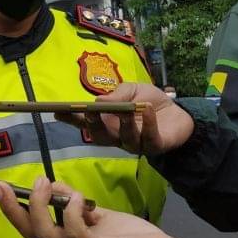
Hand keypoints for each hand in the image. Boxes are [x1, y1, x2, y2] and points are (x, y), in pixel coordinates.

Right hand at [0, 177, 192, 237]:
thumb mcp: (97, 215)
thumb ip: (74, 204)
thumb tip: (53, 186)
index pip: (30, 229)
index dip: (11, 210)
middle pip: (30, 233)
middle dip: (12, 209)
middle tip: (2, 185)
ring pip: (46, 234)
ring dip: (40, 206)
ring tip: (45, 183)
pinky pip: (76, 233)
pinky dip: (71, 213)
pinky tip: (79, 199)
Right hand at [54, 83, 194, 155]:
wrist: (181, 113)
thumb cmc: (150, 101)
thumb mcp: (132, 89)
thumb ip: (117, 95)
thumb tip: (98, 101)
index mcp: (107, 122)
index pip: (85, 122)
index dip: (71, 118)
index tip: (57, 111)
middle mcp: (116, 136)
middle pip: (99, 135)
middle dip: (93, 123)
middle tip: (90, 110)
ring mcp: (135, 143)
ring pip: (123, 138)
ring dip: (124, 124)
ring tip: (129, 110)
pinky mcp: (154, 147)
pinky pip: (148, 140)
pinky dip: (148, 125)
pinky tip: (148, 111)